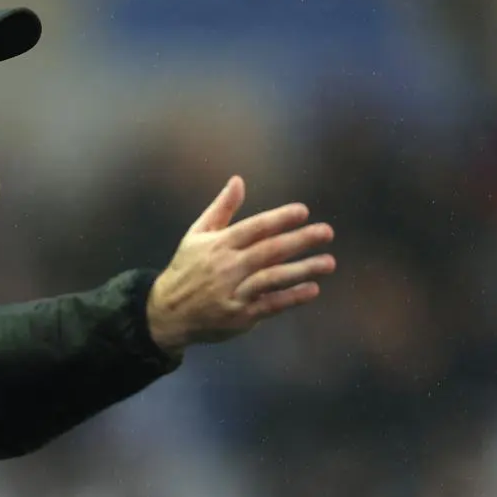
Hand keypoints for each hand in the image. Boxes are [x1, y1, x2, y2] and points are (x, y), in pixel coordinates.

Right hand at [147, 175, 335, 353]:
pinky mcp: (239, 316)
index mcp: (218, 245)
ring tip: (328, 262)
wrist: (168, 313)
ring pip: (272, 278)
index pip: (253, 228)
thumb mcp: (196, 235)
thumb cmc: (187, 269)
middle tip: (327, 232)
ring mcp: (234, 293)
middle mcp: (227, 268)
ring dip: (303, 269)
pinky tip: (312, 289)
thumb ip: (221, 209)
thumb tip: (238, 180)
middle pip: (268, 251)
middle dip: (299, 240)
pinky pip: (270, 305)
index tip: (303, 211)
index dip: (278, 219)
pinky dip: (291, 298)